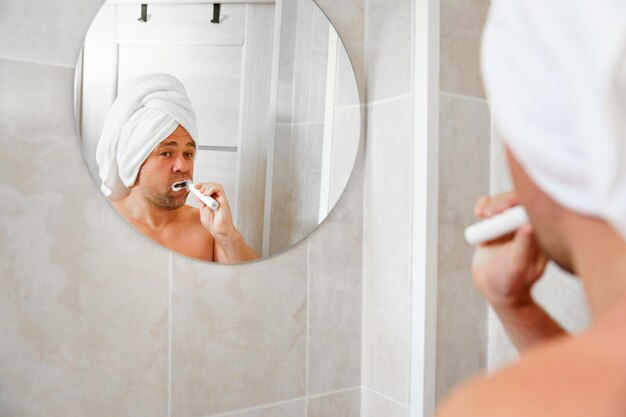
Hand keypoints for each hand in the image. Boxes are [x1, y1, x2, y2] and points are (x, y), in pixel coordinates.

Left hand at [193, 182, 235, 239]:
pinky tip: (207, 194)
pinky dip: (212, 188)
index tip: (194, 187)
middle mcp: (217, 199)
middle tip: (198, 190)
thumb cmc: (212, 224)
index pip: (207, 188)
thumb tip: (196, 193)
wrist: (218, 231)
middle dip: (203, 185)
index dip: (200, 185)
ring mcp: (220, 199)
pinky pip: (219, 189)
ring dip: (207, 186)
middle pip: (211, 185)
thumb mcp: (203, 210)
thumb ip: (200, 202)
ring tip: (203, 193)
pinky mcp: (224, 200)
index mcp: (211, 201)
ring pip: (216, 185)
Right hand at [471, 192, 547, 308]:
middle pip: (517, 200)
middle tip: (492, 212)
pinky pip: (488, 207)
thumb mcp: (518, 268)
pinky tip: (478, 214)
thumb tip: (528, 227)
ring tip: (483, 215)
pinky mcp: (494, 224)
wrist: (495, 289)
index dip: (521, 203)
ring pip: (501, 201)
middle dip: (503, 201)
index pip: (534, 209)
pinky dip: (482, 205)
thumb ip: (523, 248)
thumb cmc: (512, 284)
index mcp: (539, 235)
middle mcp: (524, 225)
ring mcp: (508, 224)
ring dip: (491, 203)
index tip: (507, 209)